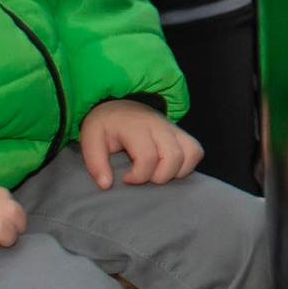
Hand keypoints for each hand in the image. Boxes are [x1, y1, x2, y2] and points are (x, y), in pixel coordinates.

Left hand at [79, 98, 203, 189]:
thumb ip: (95, 162)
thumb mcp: (91, 139)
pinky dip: (187, 165)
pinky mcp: (181, 133)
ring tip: (156, 174)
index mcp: (136, 127)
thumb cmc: (106, 125)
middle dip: (159, 177)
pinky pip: (196, 151)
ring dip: (176, 172)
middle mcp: (160, 126)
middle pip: (174, 157)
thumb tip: (106, 185)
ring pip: (191, 153)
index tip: (125, 178)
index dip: (138, 176)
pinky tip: (169, 169)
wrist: (119, 104)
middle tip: (143, 177)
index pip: (148, 157)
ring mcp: (173, 129)